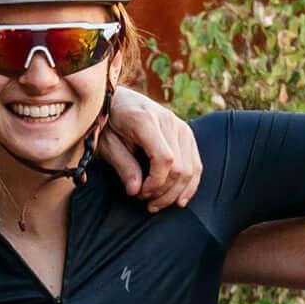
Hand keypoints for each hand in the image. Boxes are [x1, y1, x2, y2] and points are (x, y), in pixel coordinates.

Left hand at [96, 86, 202, 210]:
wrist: (116, 100)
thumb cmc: (108, 122)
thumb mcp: (107, 144)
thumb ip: (123, 166)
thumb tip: (136, 190)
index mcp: (146, 120)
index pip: (164, 159)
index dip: (155, 183)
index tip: (139, 194)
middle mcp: (169, 121)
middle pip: (180, 167)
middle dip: (164, 192)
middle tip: (145, 201)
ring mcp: (181, 126)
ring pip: (191, 168)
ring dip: (176, 192)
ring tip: (158, 203)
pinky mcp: (186, 133)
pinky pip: (196, 163)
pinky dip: (190, 184)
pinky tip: (179, 199)